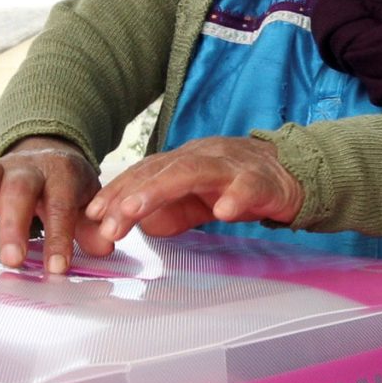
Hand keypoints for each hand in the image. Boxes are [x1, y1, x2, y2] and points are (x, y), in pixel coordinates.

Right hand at [0, 137, 101, 274]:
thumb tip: (105, 245)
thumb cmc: (67, 191)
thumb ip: (94, 226)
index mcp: (61, 174)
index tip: (57, 267)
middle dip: (13, 223)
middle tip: (11, 259)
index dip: (59, 235)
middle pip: (18, 188)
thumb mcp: (88, 204)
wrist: (51, 158)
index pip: (60, 203)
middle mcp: (26, 167)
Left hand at [81, 136, 303, 248]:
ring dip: (161, 190)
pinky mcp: (262, 180)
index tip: (91, 214)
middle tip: (107, 220)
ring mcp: (232, 166)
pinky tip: (224, 212)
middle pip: (161, 170)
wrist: (290, 175)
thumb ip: (163, 212)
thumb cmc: (235, 186)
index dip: (116, 191)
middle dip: (130, 194)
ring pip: (194, 172)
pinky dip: (236, 197)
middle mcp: (202, 157)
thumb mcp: (192, 202)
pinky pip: (248, 187)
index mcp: (183, 162)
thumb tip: (129, 225)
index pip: (143, 172)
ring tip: (135, 211)